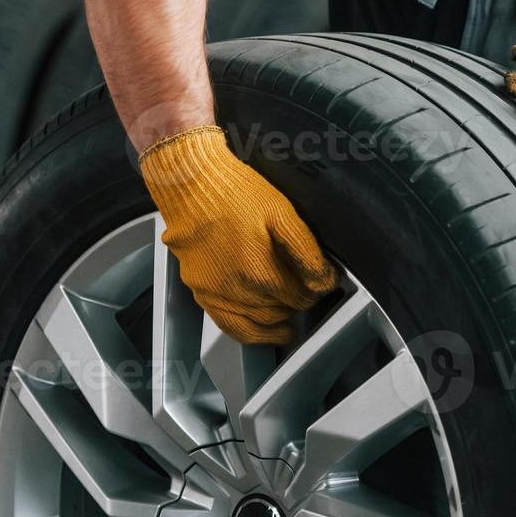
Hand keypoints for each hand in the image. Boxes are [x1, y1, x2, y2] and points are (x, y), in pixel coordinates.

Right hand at [139, 126, 336, 344]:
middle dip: (296, 305)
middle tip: (304, 293)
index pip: (300, 297)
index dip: (315, 291)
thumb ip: (305, 251)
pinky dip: (248, 332)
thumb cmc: (234, 193)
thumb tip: (324, 279)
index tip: (320, 284)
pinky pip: (227, 325)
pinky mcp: (199, 290)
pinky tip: (261, 330)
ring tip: (288, 319)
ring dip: (276, 323)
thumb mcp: (281, 213)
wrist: (191, 184)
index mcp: (260, 271)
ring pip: (256, 326)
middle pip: (280, 312)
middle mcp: (236, 290)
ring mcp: (215, 293)